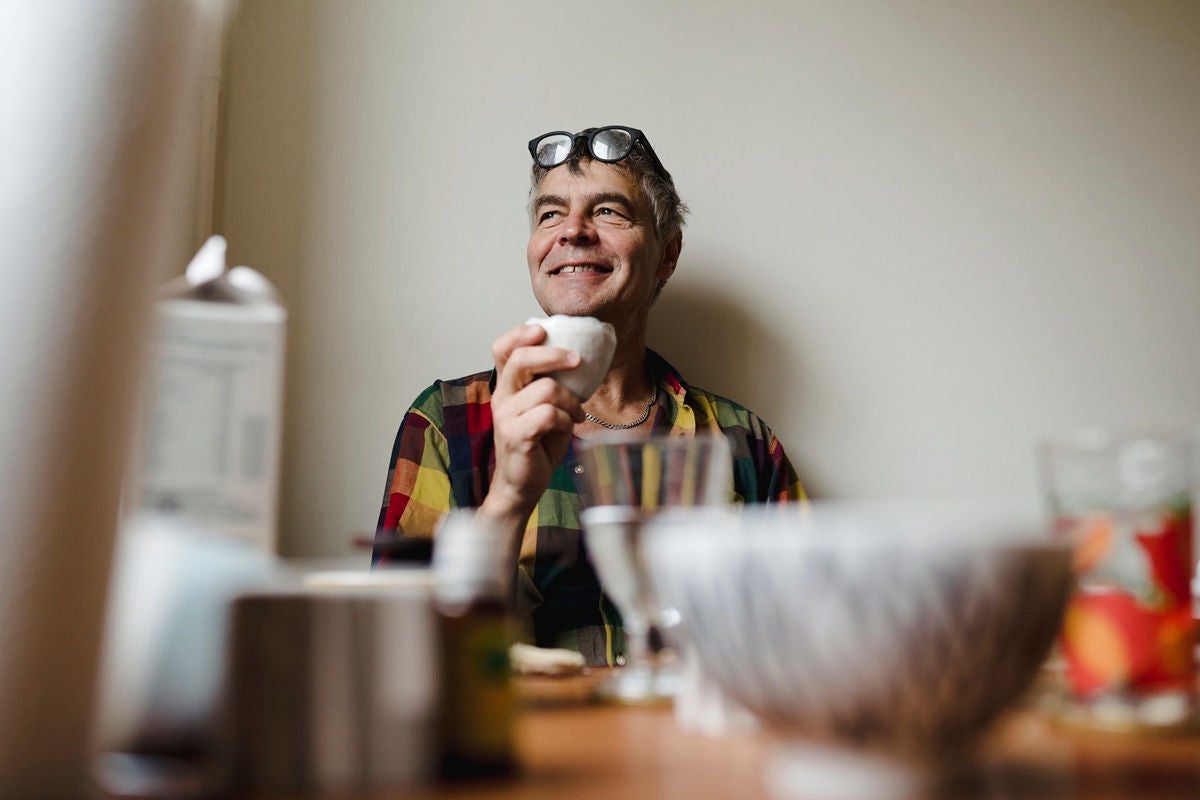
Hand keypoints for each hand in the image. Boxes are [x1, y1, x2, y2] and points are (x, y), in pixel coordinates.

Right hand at [481, 323, 583, 523]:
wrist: (521, 484)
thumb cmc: (537, 443)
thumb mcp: (544, 406)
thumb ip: (551, 382)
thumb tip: (580, 356)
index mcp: (507, 386)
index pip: (502, 348)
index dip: (520, 333)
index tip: (542, 329)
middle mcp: (501, 397)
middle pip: (522, 359)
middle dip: (555, 355)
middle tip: (577, 360)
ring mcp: (505, 416)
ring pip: (545, 389)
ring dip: (571, 400)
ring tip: (577, 413)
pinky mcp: (516, 435)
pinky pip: (549, 414)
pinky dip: (566, 418)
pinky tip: (569, 426)